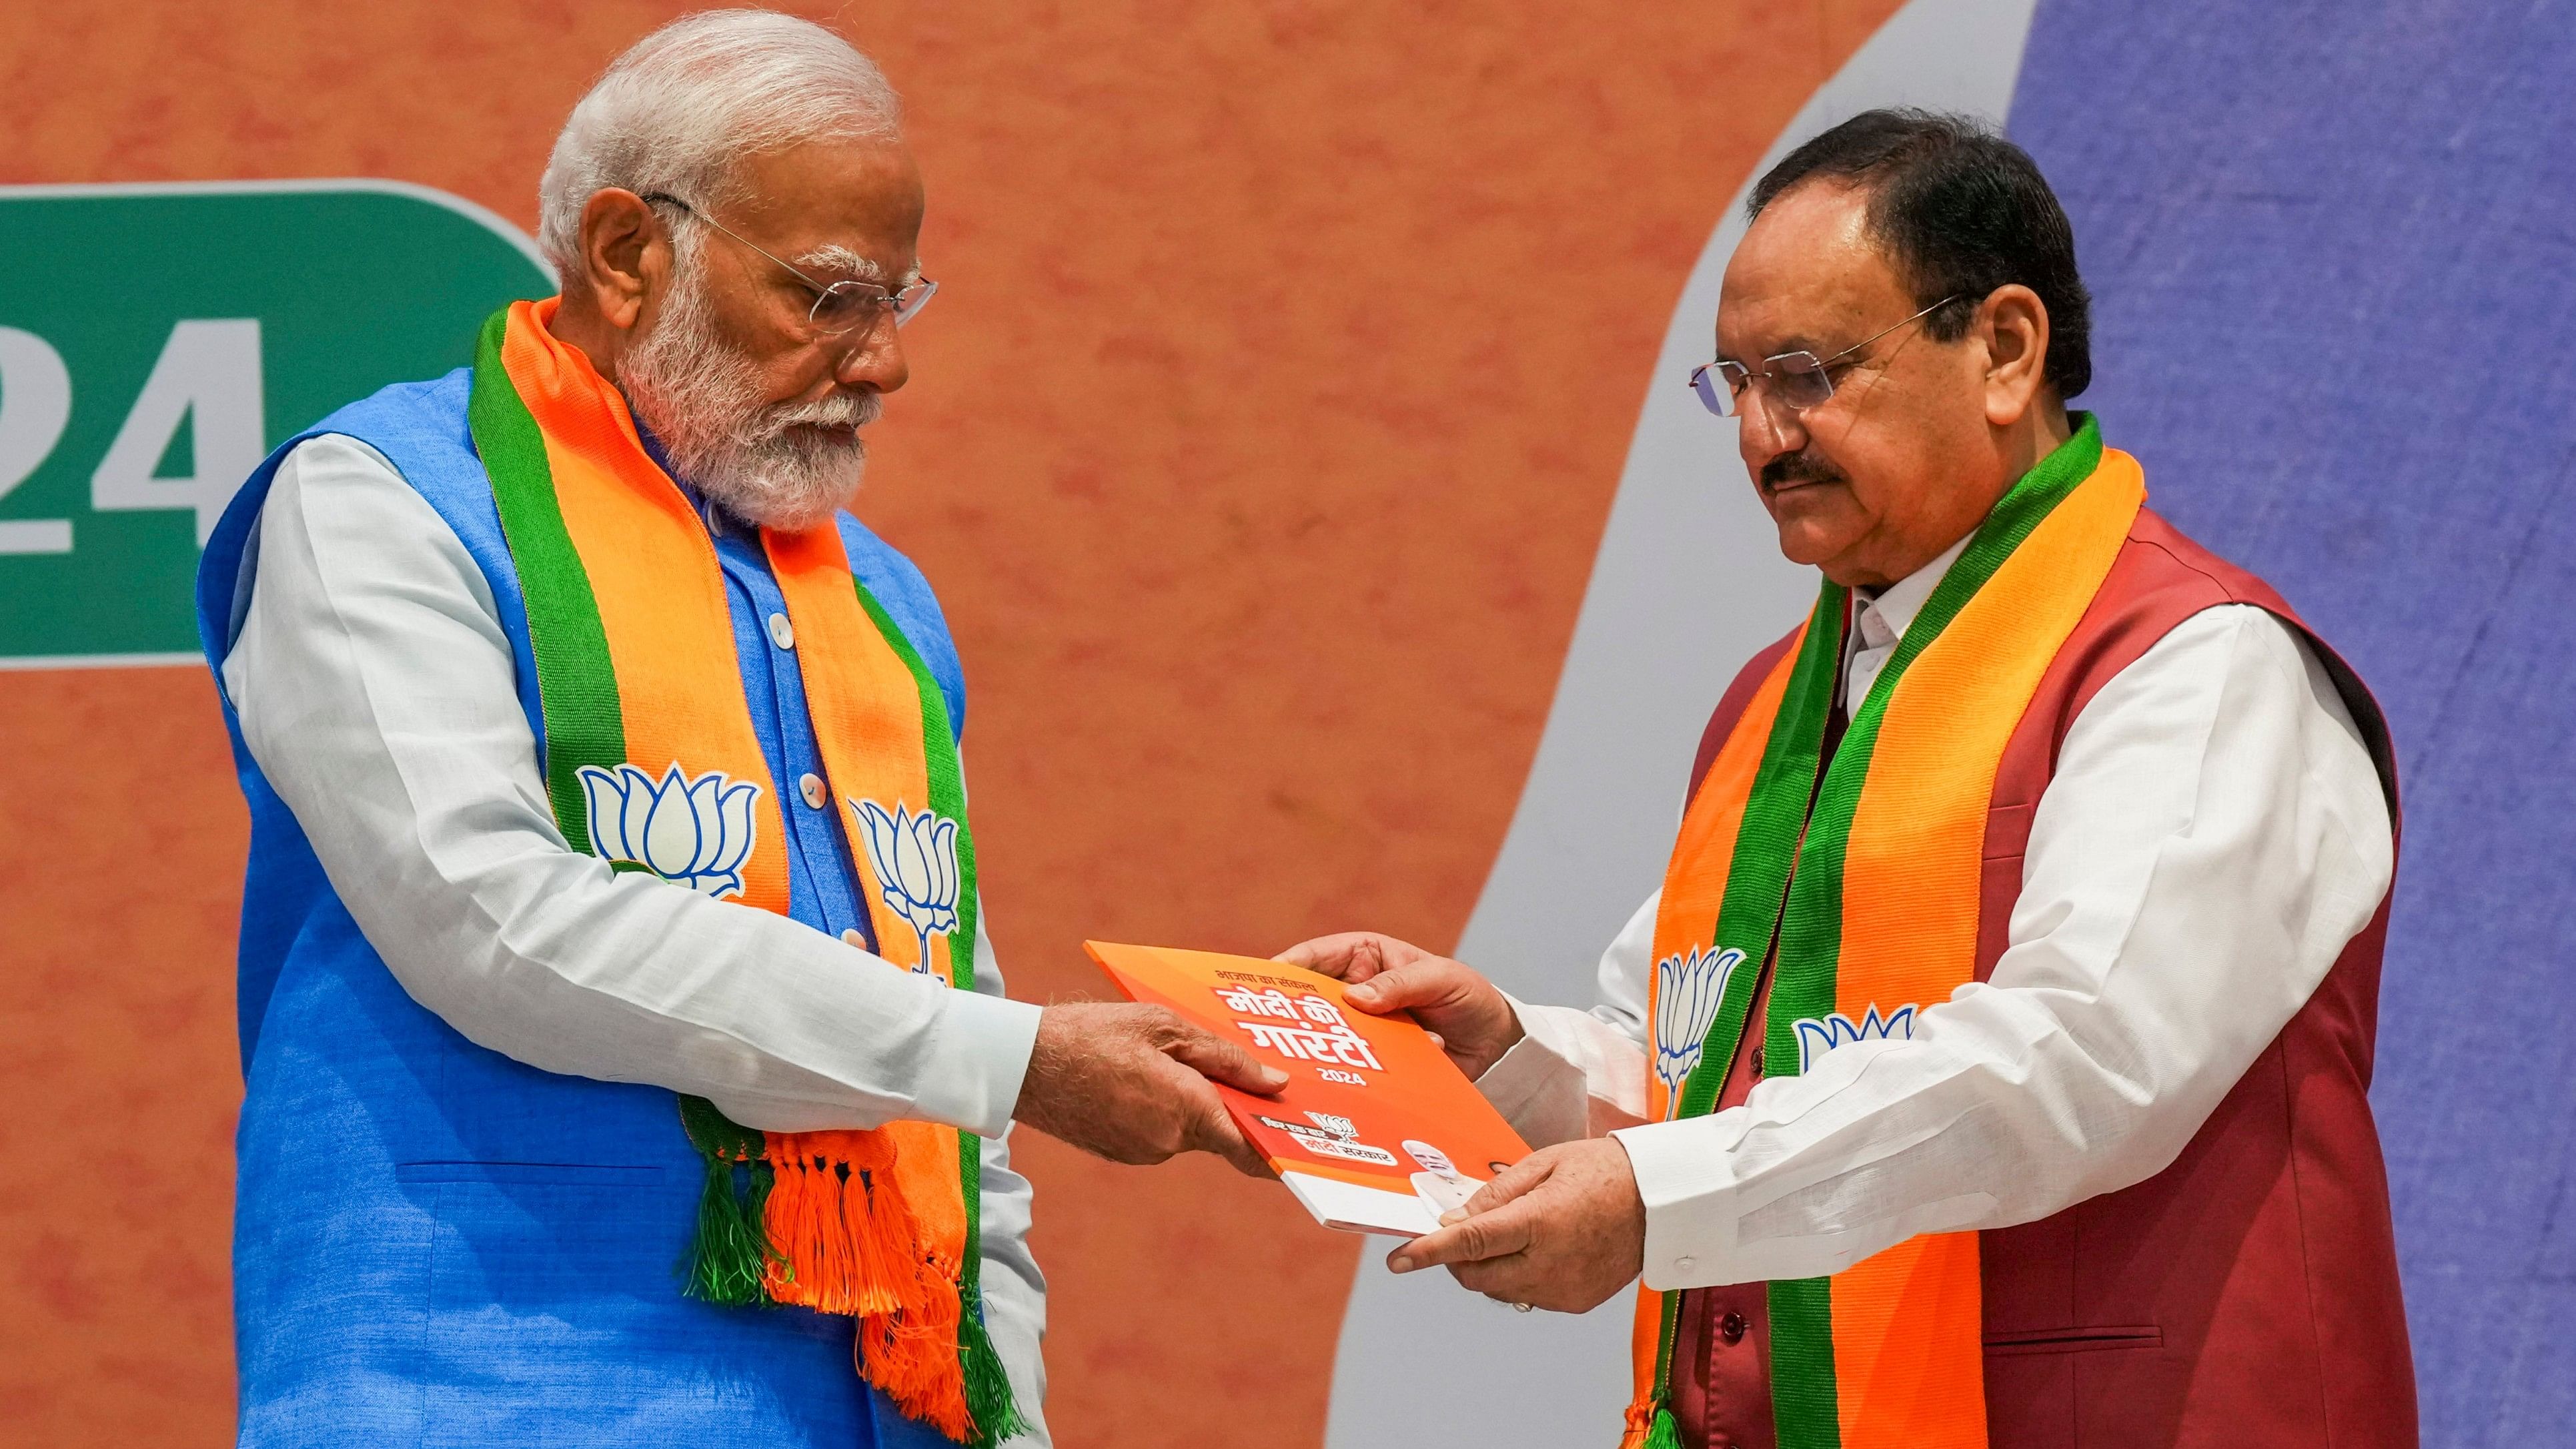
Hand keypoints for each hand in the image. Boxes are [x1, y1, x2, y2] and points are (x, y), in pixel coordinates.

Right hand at [1011, 1001, 1286, 1176]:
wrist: (1023, 1063)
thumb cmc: (1095, 1033)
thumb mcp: (1165, 1026)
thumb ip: (1224, 1057)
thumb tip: (1274, 1083)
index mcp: (1187, 1107)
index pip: (1248, 1145)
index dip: (1278, 1150)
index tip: (1305, 1152)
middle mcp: (1169, 1141)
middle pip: (1218, 1128)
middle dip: (1226, 1102)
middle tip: (1234, 1068)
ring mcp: (1143, 1152)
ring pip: (1187, 1128)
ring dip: (1188, 1101)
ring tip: (1168, 1059)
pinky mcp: (1121, 1153)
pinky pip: (1157, 1132)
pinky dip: (1160, 1109)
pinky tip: (1138, 1077)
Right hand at [1275, 932, 1523, 1077]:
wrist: (1500, 1046)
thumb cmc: (1470, 997)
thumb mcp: (1442, 979)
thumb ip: (1401, 984)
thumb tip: (1356, 997)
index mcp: (1365, 958)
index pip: (1315, 958)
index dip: (1286, 970)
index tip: (1263, 987)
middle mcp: (1356, 994)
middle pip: (1311, 1004)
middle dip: (1290, 1019)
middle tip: (1264, 1039)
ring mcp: (1362, 1031)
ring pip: (1326, 1041)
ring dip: (1314, 1055)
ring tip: (1290, 1072)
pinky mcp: (1373, 1064)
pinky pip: (1349, 1071)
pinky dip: (1340, 1080)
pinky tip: (1326, 1095)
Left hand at [1385, 1138, 1644, 1312]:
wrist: (1660, 1201)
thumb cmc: (1603, 1171)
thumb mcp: (1544, 1164)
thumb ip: (1495, 1194)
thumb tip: (1455, 1219)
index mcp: (1540, 1221)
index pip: (1470, 1242)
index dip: (1428, 1252)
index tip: (1397, 1260)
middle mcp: (1549, 1263)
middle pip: (1476, 1275)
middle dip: (1458, 1258)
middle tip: (1465, 1230)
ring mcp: (1563, 1289)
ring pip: (1498, 1290)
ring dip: (1488, 1268)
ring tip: (1515, 1234)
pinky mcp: (1575, 1302)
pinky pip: (1526, 1296)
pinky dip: (1518, 1277)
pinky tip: (1539, 1249)